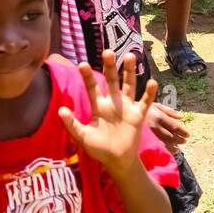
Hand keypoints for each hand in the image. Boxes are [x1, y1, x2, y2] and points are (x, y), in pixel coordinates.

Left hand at [59, 51, 157, 176]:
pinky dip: (149, 93)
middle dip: (109, 67)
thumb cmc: (99, 148)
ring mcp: (127, 107)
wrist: (117, 161)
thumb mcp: (83, 137)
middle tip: (107, 52)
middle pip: (111, 80)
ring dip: (129, 71)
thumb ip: (71, 124)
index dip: (87, 76)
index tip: (81, 64)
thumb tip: (60, 110)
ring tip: (130, 56)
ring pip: (129, 85)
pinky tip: (152, 83)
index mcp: (99, 106)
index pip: (92, 87)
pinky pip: (145, 102)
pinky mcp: (138, 115)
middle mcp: (113, 102)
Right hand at [147, 101, 188, 149]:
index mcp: (159, 117)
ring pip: (165, 144)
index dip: (183, 132)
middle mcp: (155, 127)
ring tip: (178, 149)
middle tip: (184, 141)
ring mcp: (149, 135)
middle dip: (179, 140)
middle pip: (171, 137)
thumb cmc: (143, 108)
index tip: (188, 135)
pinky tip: (168, 152)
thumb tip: (181, 116)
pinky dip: (164, 151)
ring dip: (173, 148)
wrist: (125, 114)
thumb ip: (169, 111)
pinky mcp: (144, 141)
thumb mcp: (156, 105)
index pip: (175, 127)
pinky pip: (156, 148)